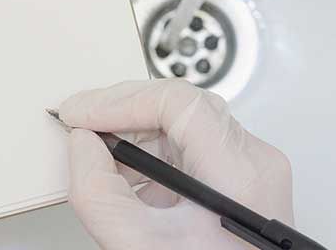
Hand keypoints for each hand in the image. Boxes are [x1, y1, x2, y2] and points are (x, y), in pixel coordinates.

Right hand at [60, 80, 292, 249]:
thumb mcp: (139, 246)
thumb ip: (99, 193)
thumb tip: (83, 146)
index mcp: (238, 173)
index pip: (176, 101)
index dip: (119, 100)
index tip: (81, 114)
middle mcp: (254, 164)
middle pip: (181, 107)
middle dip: (122, 113)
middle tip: (82, 125)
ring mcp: (252, 173)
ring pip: (185, 126)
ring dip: (135, 136)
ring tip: (99, 157)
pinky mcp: (242, 184)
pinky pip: (193, 151)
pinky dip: (154, 158)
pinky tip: (127, 178)